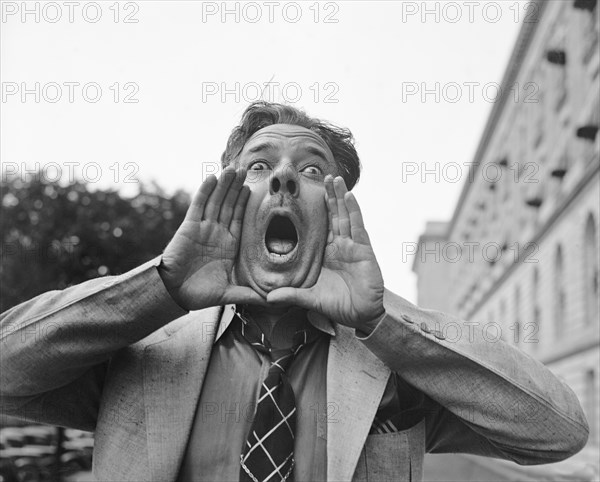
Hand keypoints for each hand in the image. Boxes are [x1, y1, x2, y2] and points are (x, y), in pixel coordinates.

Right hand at [159, 167, 264, 310]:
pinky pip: (199, 206)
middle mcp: (217, 233)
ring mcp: (203, 228)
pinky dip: (205, 191)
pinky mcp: (189, 227)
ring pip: (216, 201)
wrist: (174, 294)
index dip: (246, 203)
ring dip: (224, 185)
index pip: (240, 219)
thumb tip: (273, 302)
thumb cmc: (200, 295)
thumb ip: (250, 294)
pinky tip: (212, 178)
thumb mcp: (230, 293)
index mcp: (229, 245)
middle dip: (236, 187)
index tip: (254, 188)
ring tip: (233, 168)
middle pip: (229, 205)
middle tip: (245, 169)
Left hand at [267, 176, 384, 330]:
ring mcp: (352, 246)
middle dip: (328, 195)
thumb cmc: (338, 305)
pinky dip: (353, 210)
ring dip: (340, 196)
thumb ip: (290, 294)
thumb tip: (267, 298)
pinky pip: (357, 226)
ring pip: (345, 215)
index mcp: (326, 253)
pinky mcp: (364, 250)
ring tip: (334, 178)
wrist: (361, 316)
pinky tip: (349, 196)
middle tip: (321, 175)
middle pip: (333, 215)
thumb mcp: (309, 298)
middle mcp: (340, 246)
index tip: (303, 193)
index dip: (314, 210)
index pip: (318, 226)